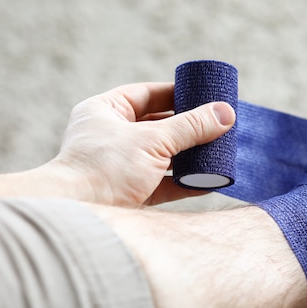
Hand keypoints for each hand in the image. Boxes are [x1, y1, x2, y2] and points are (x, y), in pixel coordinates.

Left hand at [0, 83, 235, 205]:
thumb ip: (191, 126)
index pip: (146, 95)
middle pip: (158, 126)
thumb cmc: (105, 168)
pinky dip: (185, 182)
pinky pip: (163, 183)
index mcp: (105, 111)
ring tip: (219, 151)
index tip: (205, 95)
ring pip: (163, 156)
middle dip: (189, 128)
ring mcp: (120, 166)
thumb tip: (226, 113)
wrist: (80, 214)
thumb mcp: (153, 140)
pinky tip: (209, 181)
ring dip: (190, 156)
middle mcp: (111, 136)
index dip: (176, 93)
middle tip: (219, 124)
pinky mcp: (130, 193)